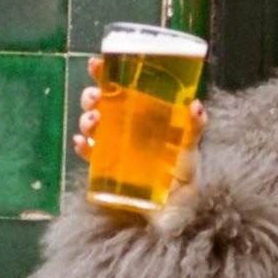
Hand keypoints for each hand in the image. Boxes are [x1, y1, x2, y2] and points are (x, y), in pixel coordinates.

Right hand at [73, 58, 207, 204]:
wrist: (177, 213)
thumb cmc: (184, 177)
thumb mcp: (189, 149)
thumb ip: (194, 128)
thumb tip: (195, 105)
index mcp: (142, 116)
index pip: (119, 88)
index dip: (104, 74)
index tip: (96, 64)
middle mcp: (124, 129)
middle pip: (99, 104)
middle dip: (91, 97)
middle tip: (95, 98)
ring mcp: (113, 149)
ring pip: (91, 128)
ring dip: (86, 120)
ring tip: (94, 121)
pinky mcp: (106, 172)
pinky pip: (89, 156)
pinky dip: (82, 148)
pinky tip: (82, 143)